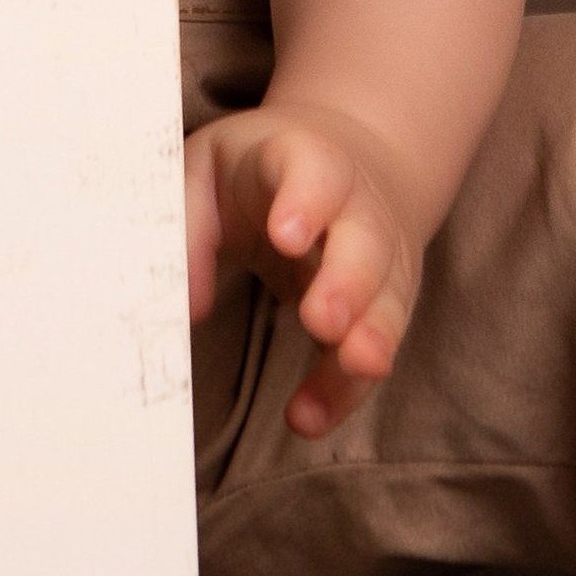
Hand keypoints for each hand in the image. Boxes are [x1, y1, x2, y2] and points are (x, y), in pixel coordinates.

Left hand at [185, 96, 423, 436]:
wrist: (343, 166)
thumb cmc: (256, 171)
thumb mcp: (207, 170)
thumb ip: (189, 224)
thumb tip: (188, 303)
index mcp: (307, 159)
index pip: (315, 170)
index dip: (306, 200)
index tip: (286, 235)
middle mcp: (357, 207)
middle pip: (366, 241)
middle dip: (349, 280)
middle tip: (324, 318)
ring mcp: (380, 257)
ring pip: (386, 298)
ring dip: (371, 337)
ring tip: (356, 367)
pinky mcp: (382, 306)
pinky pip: (369, 349)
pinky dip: (344, 387)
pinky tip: (310, 416)